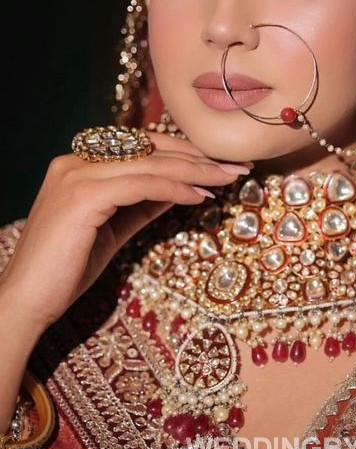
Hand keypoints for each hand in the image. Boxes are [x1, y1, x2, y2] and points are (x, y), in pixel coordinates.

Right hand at [0, 131, 252, 330]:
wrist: (26, 301)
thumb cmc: (67, 268)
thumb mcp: (114, 227)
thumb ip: (143, 203)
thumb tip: (183, 186)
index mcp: (79, 163)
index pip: (142, 147)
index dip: (184, 153)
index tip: (219, 163)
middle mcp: (76, 160)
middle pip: (150, 150)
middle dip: (198, 157)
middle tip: (237, 166)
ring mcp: (77, 174)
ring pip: (151, 163)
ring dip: (196, 170)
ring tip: (228, 179)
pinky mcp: (84, 194)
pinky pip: (143, 184)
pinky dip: (176, 188)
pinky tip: (200, 195)